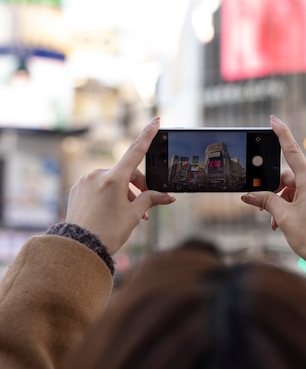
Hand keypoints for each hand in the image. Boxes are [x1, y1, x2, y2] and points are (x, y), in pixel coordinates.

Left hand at [65, 117, 174, 253]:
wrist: (79, 248)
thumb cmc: (108, 232)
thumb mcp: (133, 215)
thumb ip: (150, 200)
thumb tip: (167, 197)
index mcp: (113, 178)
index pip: (135, 151)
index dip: (147, 135)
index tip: (156, 120)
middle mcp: (97, 175)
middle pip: (126, 173)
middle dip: (137, 187)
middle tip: (145, 208)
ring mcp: (85, 181)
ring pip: (112, 181)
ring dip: (123, 194)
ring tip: (128, 215)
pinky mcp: (77, 189)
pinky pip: (98, 187)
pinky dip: (108, 195)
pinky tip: (110, 212)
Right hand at [241, 115, 305, 264]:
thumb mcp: (284, 218)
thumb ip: (265, 201)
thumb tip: (249, 195)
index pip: (293, 152)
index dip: (282, 134)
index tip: (273, 119)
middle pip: (289, 178)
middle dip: (275, 191)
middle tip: (264, 207)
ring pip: (295, 191)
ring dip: (282, 203)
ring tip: (277, 223)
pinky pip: (304, 199)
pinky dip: (292, 207)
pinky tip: (285, 223)